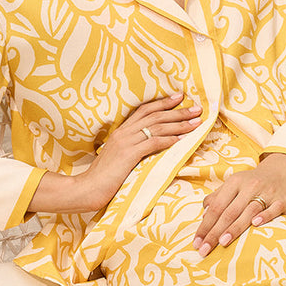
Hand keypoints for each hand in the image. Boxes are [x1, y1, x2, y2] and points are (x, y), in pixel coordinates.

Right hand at [26, 92, 201, 214]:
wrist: (88, 188)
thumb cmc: (104, 177)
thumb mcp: (119, 157)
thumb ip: (132, 148)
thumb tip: (149, 146)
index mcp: (121, 131)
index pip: (144, 110)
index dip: (163, 102)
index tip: (180, 97)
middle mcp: (124, 133)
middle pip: (155, 116)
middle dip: (178, 111)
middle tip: (197, 108)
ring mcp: (126, 142)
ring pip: (157, 127)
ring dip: (179, 124)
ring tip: (196, 122)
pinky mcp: (128, 154)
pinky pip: (152, 143)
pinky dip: (168, 140)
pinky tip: (182, 139)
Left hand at [193, 152, 285, 255]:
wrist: (282, 172)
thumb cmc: (252, 183)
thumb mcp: (234, 184)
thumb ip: (218, 197)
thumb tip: (204, 215)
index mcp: (234, 182)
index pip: (216, 206)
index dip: (205, 225)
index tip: (197, 242)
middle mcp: (250, 186)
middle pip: (229, 212)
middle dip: (215, 232)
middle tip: (204, 249)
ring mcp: (267, 193)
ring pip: (248, 211)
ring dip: (235, 228)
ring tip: (222, 242)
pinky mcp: (282, 201)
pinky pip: (273, 209)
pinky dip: (264, 216)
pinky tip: (255, 225)